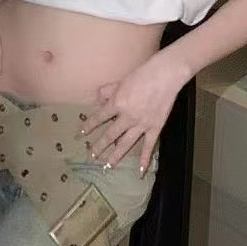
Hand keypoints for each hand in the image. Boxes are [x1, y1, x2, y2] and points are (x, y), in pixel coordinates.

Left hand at [80, 53, 186, 174]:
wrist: (165, 76)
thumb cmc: (142, 74)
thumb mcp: (120, 80)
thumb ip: (107, 91)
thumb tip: (99, 101)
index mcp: (117, 103)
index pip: (99, 117)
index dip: (89, 125)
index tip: (81, 134)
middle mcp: (127, 117)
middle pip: (110, 134)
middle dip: (99, 146)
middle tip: (91, 156)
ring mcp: (141, 124)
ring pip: (126, 143)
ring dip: (116, 155)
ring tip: (107, 166)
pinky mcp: (155, 127)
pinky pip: (148, 145)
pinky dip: (144, 158)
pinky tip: (140, 171)